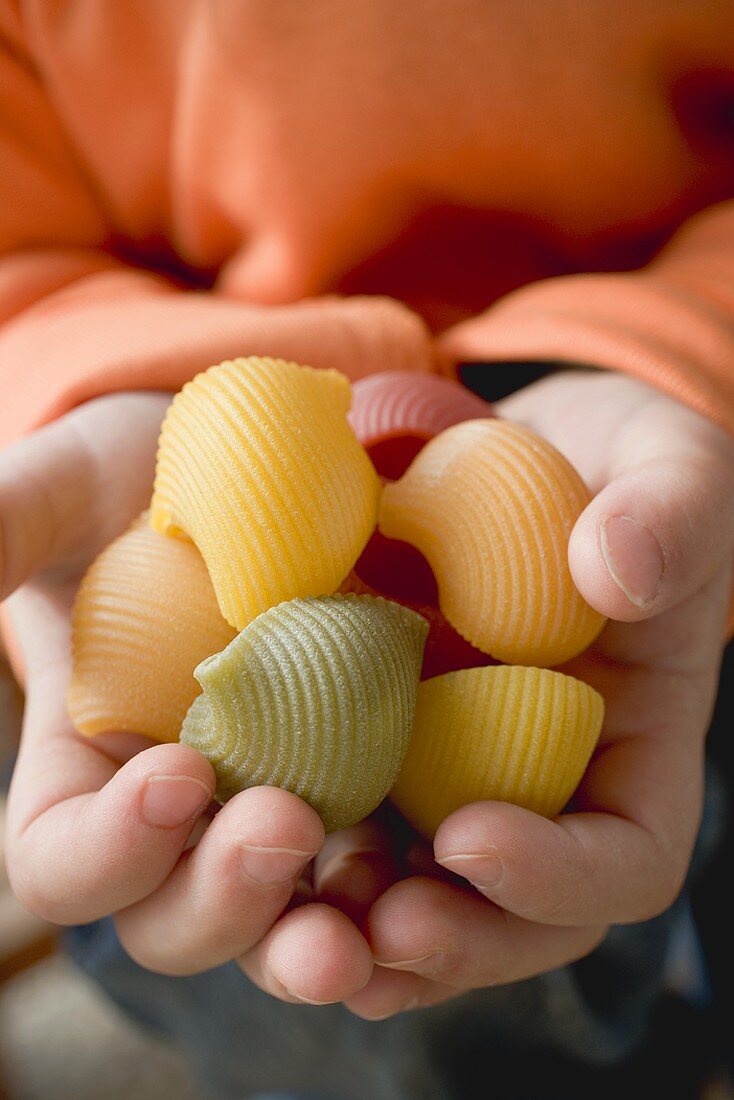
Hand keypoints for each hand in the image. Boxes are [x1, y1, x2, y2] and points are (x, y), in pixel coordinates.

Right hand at [1, 392, 372, 1003]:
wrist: (252, 467)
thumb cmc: (137, 480)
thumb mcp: (66, 488)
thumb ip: (8, 527)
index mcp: (86, 771)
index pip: (64, 862)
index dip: (107, 849)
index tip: (174, 771)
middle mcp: (178, 815)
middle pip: (173, 919)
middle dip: (223, 899)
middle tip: (284, 826)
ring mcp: (271, 805)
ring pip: (280, 922)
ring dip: (317, 939)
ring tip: (368, 916)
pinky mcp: (357, 784)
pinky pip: (376, 869)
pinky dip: (401, 886)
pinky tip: (446, 860)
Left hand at [312, 370, 733, 1018]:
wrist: (516, 455)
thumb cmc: (610, 466)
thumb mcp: (665, 465)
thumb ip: (669, 513)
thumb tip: (616, 572)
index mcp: (630, 754)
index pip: (624, 860)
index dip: (557, 877)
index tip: (468, 835)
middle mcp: (540, 791)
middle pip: (514, 921)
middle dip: (450, 940)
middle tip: (376, 924)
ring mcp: (451, 777)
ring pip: (416, 900)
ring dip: (357, 927)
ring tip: (296, 914)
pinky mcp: (372, 744)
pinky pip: (338, 825)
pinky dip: (294, 859)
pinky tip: (237, 843)